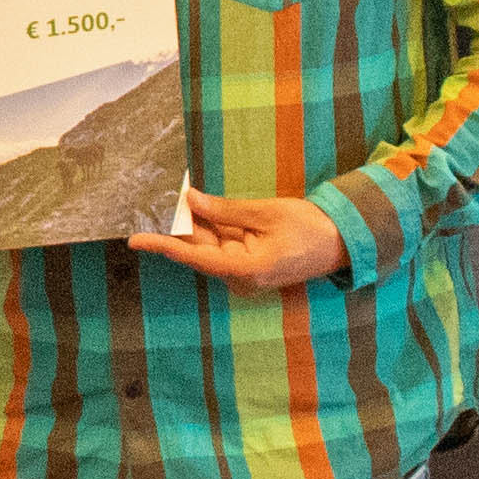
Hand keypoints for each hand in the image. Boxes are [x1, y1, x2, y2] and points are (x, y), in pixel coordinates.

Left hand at [128, 190, 347, 292]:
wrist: (343, 243)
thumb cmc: (308, 227)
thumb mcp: (265, 213)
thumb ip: (226, 210)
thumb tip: (192, 202)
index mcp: (245, 270)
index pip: (194, 257)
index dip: (164, 245)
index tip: (136, 240)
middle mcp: (241, 279)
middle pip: (200, 251)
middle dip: (184, 226)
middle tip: (170, 199)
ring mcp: (246, 275)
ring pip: (211, 247)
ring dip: (200, 225)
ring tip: (187, 199)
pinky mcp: (251, 267)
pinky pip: (225, 247)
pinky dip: (216, 229)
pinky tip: (206, 209)